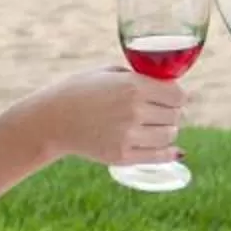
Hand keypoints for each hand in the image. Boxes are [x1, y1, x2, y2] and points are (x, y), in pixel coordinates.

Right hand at [14, 65, 182, 168]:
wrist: (52, 119)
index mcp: (133, 86)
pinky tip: (172, 150)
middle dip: (172, 114)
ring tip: (156, 128)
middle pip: (175, 116)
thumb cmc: (79, 91)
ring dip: (167, 132)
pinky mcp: (121, 155)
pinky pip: (158, 156)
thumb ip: (138, 77)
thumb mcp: (108, 73)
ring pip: (169, 135)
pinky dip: (168, 153)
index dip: (178, 97)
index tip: (173, 99)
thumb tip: (167, 87)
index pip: (177, 95)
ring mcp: (128, 135)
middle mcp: (134, 110)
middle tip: (162, 114)